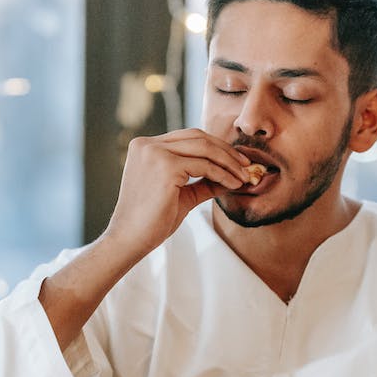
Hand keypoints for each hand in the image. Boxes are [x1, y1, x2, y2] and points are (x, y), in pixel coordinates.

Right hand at [102, 129, 251, 257]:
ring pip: (204, 148)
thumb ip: (203, 182)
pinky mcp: (165, 166)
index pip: (188, 137)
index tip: (236, 161)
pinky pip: (204, 166)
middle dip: (226, 151)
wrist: (130, 239)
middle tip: (247, 166)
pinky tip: (233, 184)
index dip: (215, 146)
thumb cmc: (151, 221)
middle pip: (198, 137)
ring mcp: (155, 153)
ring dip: (229, 162)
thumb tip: (231, 176)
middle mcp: (147, 144)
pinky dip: (222, 174)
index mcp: (145, 146)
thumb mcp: (181, 195)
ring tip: (244, 177)